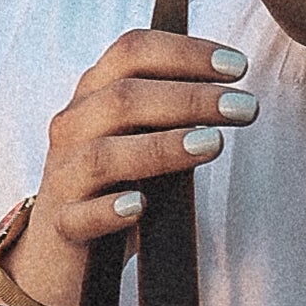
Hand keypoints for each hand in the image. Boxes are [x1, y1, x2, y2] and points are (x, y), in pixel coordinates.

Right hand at [12, 27, 259, 305]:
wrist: (59, 253)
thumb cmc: (114, 185)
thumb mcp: (139, 136)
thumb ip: (171, 114)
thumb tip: (231, 95)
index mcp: (94, 94)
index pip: (132, 51)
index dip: (184, 52)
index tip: (237, 67)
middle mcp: (73, 127)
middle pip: (123, 98)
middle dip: (190, 98)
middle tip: (245, 107)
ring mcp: (63, 177)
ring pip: (102, 155)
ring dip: (161, 146)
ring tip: (213, 145)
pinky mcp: (62, 227)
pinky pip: (81, 216)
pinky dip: (109, 209)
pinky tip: (139, 207)